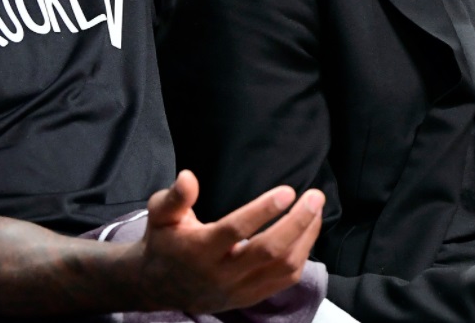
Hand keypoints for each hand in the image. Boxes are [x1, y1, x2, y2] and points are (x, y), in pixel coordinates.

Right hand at [132, 170, 323, 314]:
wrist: (159, 286)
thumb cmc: (164, 242)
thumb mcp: (160, 215)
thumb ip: (175, 197)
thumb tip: (188, 177)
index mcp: (199, 250)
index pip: (235, 230)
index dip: (263, 210)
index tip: (288, 190)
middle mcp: (221, 274)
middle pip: (268, 251)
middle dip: (297, 222)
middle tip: (315, 196)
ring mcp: (238, 289)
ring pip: (283, 268)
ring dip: (305, 238)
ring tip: (316, 210)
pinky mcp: (249, 297)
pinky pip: (284, 280)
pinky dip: (302, 255)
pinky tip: (307, 232)